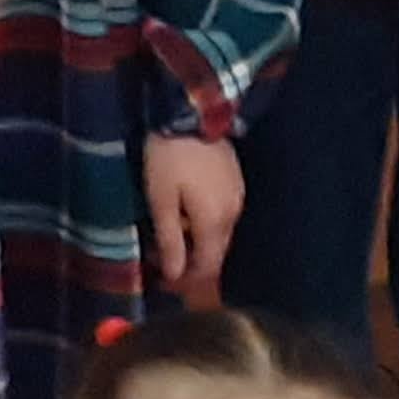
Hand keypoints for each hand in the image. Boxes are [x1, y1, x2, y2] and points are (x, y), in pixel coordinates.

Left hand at [144, 134, 242, 302]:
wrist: (191, 114)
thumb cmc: (169, 158)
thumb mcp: (161, 200)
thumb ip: (170, 240)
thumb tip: (174, 275)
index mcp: (214, 223)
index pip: (207, 266)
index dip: (187, 281)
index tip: (164, 283)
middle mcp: (233, 215)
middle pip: (217, 253)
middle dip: (194, 265)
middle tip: (165, 266)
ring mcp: (238, 197)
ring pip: (220, 234)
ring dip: (199, 244)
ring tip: (174, 240)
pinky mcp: (236, 182)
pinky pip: (223, 215)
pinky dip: (206, 225)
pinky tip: (189, 216)